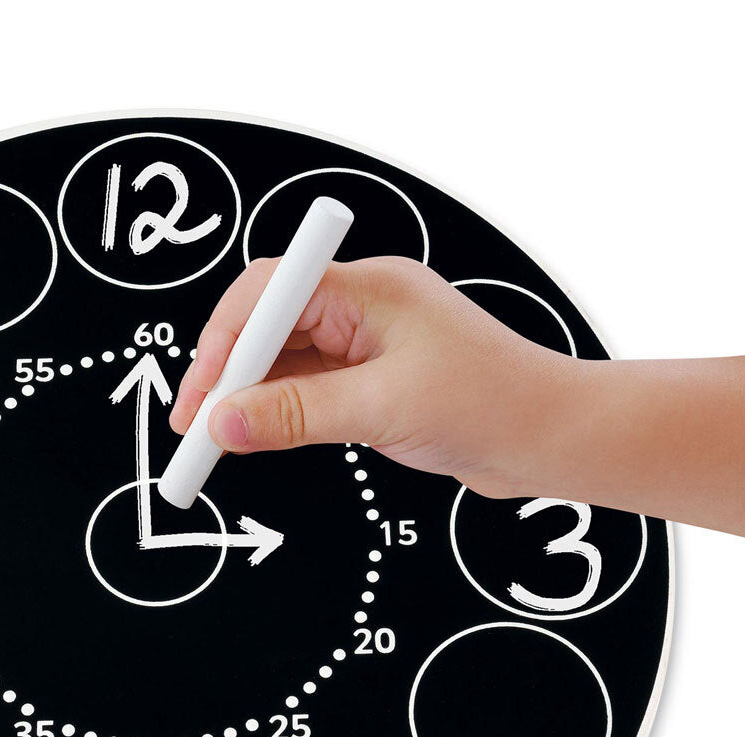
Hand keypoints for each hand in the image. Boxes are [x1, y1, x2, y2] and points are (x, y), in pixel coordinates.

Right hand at [170, 256, 578, 499]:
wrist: (550, 438)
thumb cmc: (494, 405)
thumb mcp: (383, 410)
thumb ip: (296, 415)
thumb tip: (225, 423)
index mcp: (369, 288)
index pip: (270, 292)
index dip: (225, 340)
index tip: (203, 395)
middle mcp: (361, 306)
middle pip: (266, 325)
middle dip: (225, 374)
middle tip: (194, 427)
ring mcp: (364, 343)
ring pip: (280, 360)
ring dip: (246, 397)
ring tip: (214, 441)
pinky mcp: (368, 378)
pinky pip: (302, 386)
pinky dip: (273, 411)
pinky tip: (253, 435)